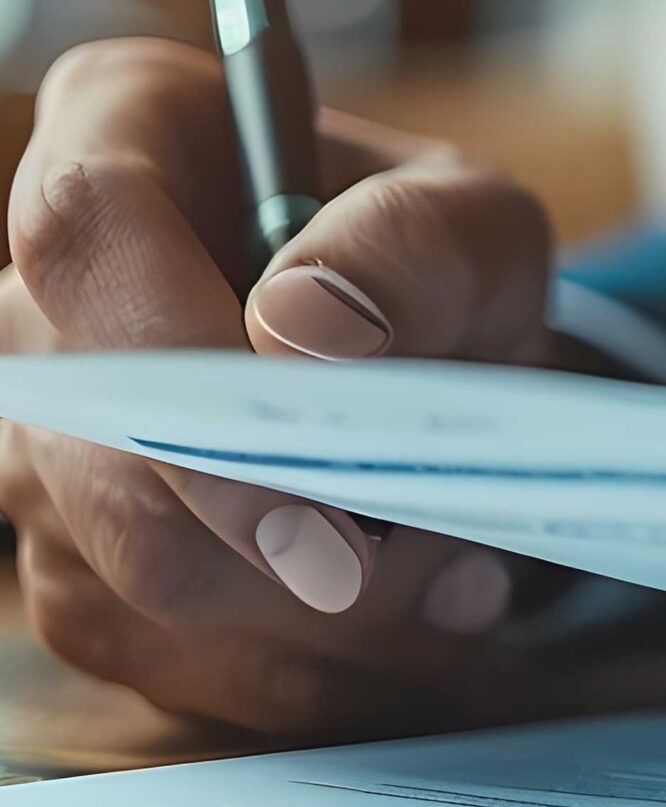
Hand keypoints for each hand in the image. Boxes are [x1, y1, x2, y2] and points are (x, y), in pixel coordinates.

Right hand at [0, 37, 559, 736]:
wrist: (439, 366)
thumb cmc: (438, 267)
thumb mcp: (479, 224)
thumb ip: (416, 246)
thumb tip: (305, 326)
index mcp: (125, 136)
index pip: (86, 226)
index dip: (175, 341)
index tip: (308, 439)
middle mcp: (40, 295)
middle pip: (91, 438)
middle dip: (269, 530)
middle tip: (436, 571)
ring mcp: (38, 440)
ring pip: (126, 572)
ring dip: (313, 618)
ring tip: (464, 589)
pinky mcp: (76, 564)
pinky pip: (163, 657)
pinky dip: (307, 671)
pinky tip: (416, 637)